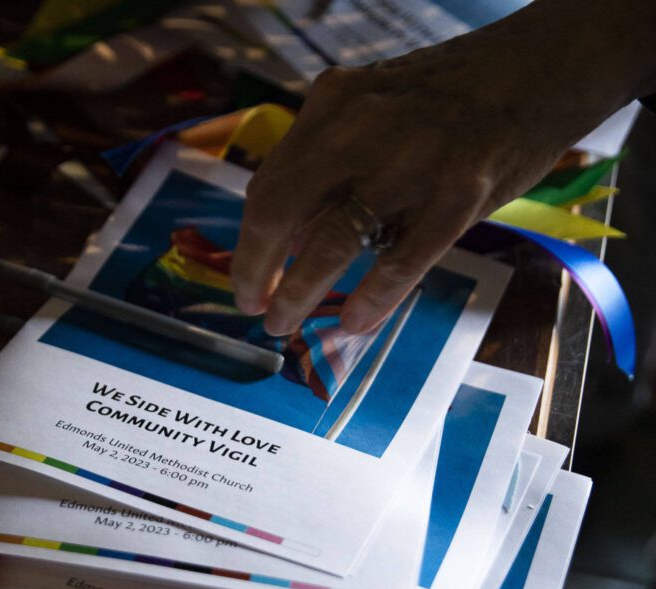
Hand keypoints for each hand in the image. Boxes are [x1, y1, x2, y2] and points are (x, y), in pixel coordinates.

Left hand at [231, 0, 653, 335]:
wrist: (539, 67)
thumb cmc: (450, 99)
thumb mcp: (373, 108)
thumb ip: (330, 162)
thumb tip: (288, 236)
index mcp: (332, 105)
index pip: (268, 186)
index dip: (249, 245)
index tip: (246, 281)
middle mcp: (359, 128)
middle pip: (279, 213)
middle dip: (256, 272)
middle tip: (256, 311)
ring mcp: (410, 161)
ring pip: (331, 243)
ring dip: (299, 294)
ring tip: (285, 324)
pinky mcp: (459, 192)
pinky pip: (401, 261)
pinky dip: (372, 300)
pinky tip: (354, 324)